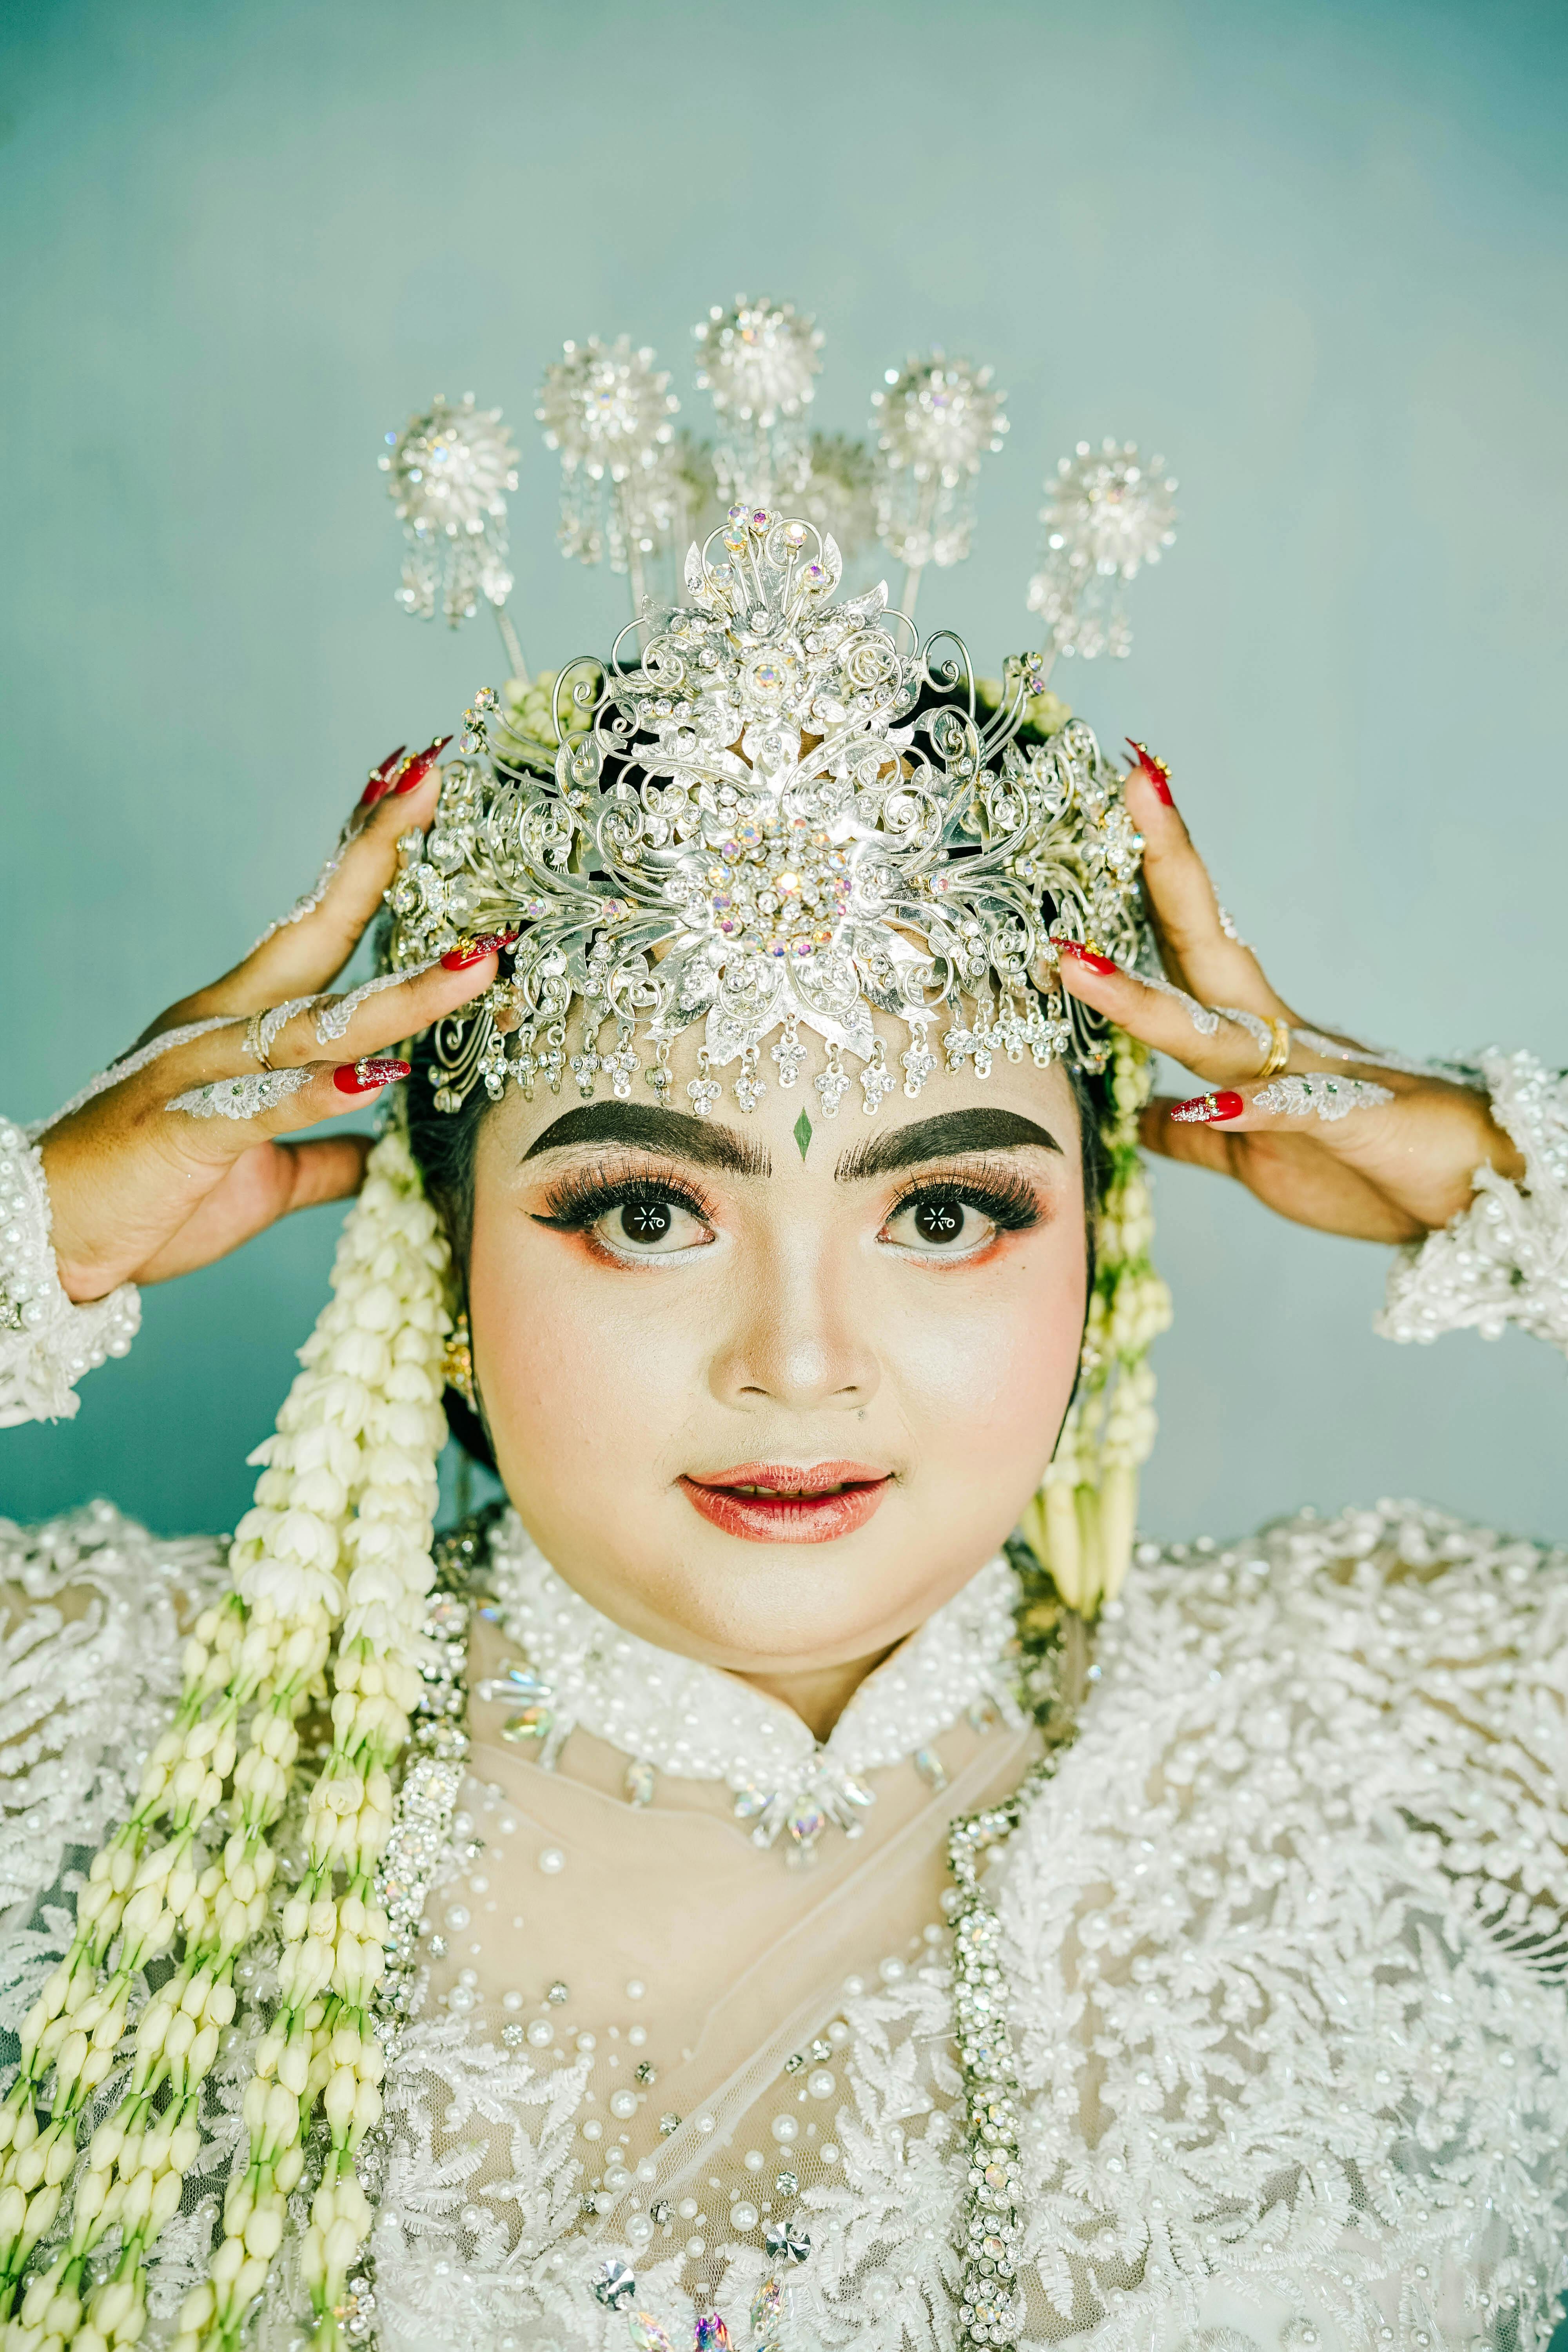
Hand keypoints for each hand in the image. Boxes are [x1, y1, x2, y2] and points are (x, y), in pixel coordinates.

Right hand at [39, 742, 499, 1301]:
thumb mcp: (257, 1173)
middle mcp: (222, 1029)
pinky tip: (377, 1072)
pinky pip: (265, 1106)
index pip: (318, 924)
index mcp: (238, 1026)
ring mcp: (201, 1074)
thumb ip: (320, 1150)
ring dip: (402, 994)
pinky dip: (322, 1091)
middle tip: (431, 781)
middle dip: (378, 857)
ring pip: (318, 1023)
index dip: (369, 858)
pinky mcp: (186, 1133)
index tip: (419, 789)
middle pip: (315, 930)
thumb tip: (380, 1151)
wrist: (47, 1242)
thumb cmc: (146, 1197)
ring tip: (476, 961)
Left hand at [1050, 747, 1524, 1243]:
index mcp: (1252, 1042)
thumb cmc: (1368, 1172)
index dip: (1146, 884)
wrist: (1473, 1196)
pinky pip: (1298, 1111)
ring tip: (1076, 964)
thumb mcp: (1258, 1157)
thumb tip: (1143, 1117)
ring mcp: (1313, 1078)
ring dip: (1144, 1003)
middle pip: (1203, 946)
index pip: (1186, 950)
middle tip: (1134, 781)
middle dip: (1163, 868)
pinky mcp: (1353, 1126)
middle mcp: (1277, 1042)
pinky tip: (1214, 1102)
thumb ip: (1197, 1135)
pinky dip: (1258, 1107)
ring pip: (1216, 1033)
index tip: (1121, 800)